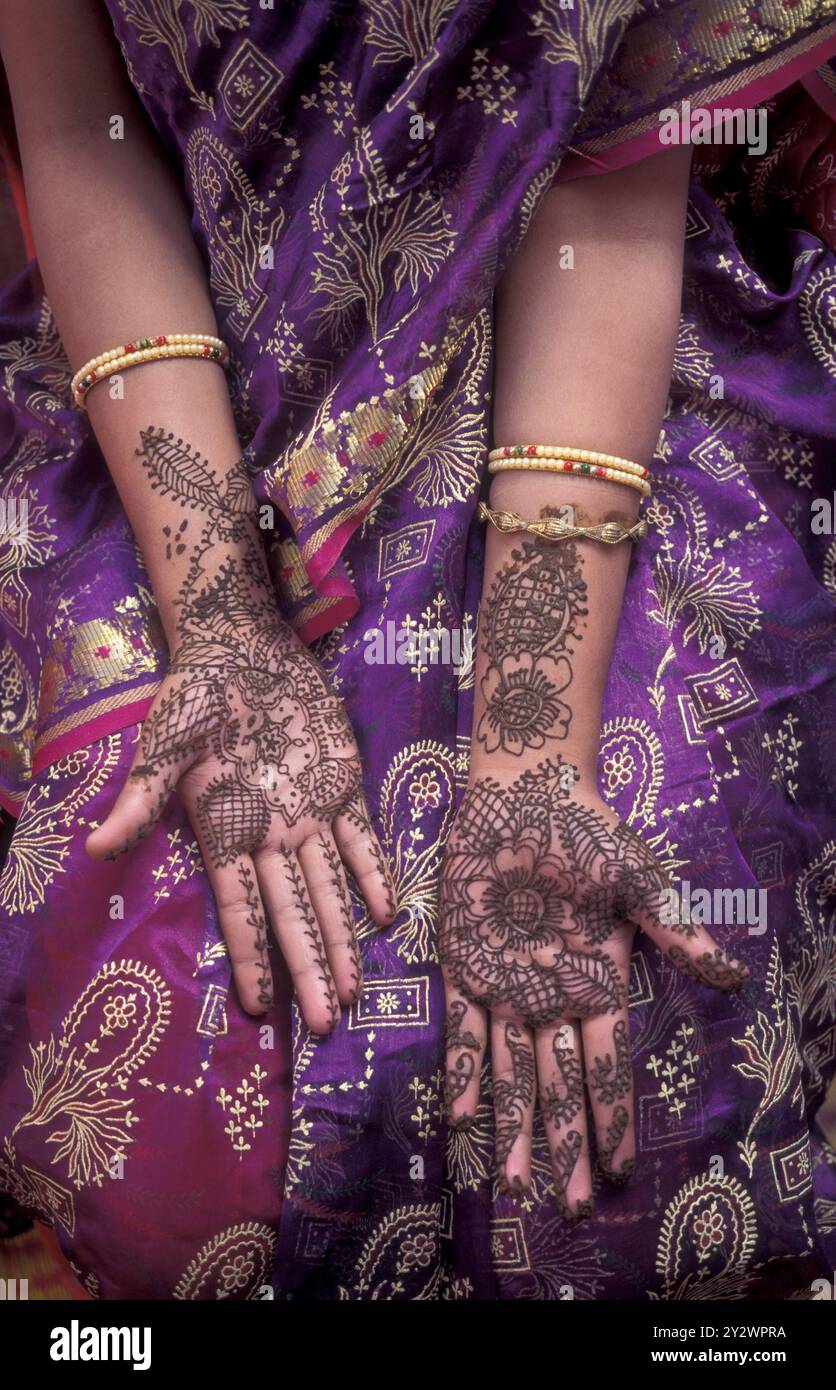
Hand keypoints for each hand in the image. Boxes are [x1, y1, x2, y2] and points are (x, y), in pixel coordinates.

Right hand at [87, 617, 395, 1030]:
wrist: (240, 647)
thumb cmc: (194, 695)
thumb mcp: (164, 745)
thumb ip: (141, 800)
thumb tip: (95, 850)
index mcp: (225, 831)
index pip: (241, 908)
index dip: (253, 956)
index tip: (259, 1010)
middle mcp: (270, 834)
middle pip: (294, 913)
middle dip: (309, 968)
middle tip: (328, 1025)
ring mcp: (308, 812)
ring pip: (330, 888)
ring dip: (343, 937)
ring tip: (356, 992)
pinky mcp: (339, 784)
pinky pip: (360, 837)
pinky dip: (374, 870)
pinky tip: (388, 913)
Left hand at [439, 759, 748, 1216]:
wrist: (526, 796)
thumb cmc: (589, 835)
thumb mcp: (640, 883)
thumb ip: (676, 932)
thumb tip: (734, 977)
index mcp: (599, 985)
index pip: (607, 1068)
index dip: (611, 1119)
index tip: (617, 1170)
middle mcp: (552, 998)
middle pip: (560, 1086)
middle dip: (563, 1143)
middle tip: (564, 1205)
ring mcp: (507, 987)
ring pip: (511, 1072)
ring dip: (513, 1124)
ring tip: (513, 1183)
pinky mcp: (465, 967)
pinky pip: (462, 1029)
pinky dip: (462, 1070)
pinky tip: (462, 1115)